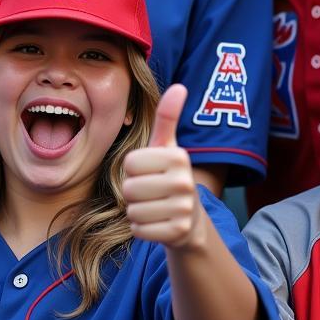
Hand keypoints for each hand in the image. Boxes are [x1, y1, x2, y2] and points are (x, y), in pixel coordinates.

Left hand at [122, 84, 204, 248]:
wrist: (191, 221)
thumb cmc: (170, 177)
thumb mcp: (167, 147)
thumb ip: (167, 117)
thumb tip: (179, 86)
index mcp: (179, 156)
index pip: (129, 163)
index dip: (133, 170)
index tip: (151, 172)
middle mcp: (185, 182)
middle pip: (128, 188)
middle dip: (133, 193)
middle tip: (152, 193)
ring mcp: (183, 209)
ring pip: (132, 210)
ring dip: (137, 211)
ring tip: (155, 207)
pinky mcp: (177, 233)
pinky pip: (139, 230)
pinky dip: (142, 229)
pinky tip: (158, 223)